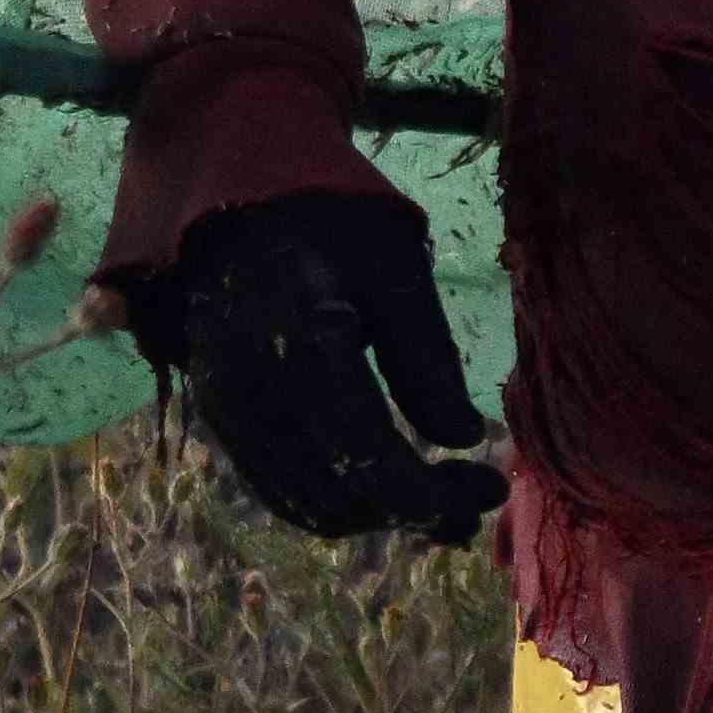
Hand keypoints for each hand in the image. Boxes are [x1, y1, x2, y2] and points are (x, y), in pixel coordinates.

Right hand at [113, 187, 502, 545]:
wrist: (238, 196)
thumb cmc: (330, 221)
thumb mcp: (395, 268)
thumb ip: (426, 355)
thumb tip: (462, 437)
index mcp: (303, 344)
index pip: (369, 456)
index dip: (434, 492)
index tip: (492, 486)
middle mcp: (254, 389)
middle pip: (340, 494)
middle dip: (415, 511)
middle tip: (476, 497)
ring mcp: (227, 408)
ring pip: (307, 504)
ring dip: (378, 516)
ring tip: (441, 502)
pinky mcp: (219, 415)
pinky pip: (278, 487)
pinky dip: (337, 499)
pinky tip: (385, 484)